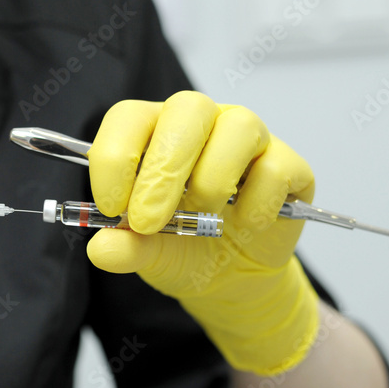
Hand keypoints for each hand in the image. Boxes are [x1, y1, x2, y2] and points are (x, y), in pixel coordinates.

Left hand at [85, 91, 319, 374]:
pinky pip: (277, 167)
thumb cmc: (183, 248)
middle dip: (163, 168)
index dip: (115, 156)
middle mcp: (202, 122)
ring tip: (203, 218)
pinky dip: (257, 203)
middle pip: (187, 109)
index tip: (110, 206)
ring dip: (213, 179)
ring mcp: (249, 138)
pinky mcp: (288, 164)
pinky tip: (245, 225)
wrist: (232, 278)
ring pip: (239, 127)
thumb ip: (125, 247)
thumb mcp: (148, 254)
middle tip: (147, 221)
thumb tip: (100, 249)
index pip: (129, 117)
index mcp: (155, 130)